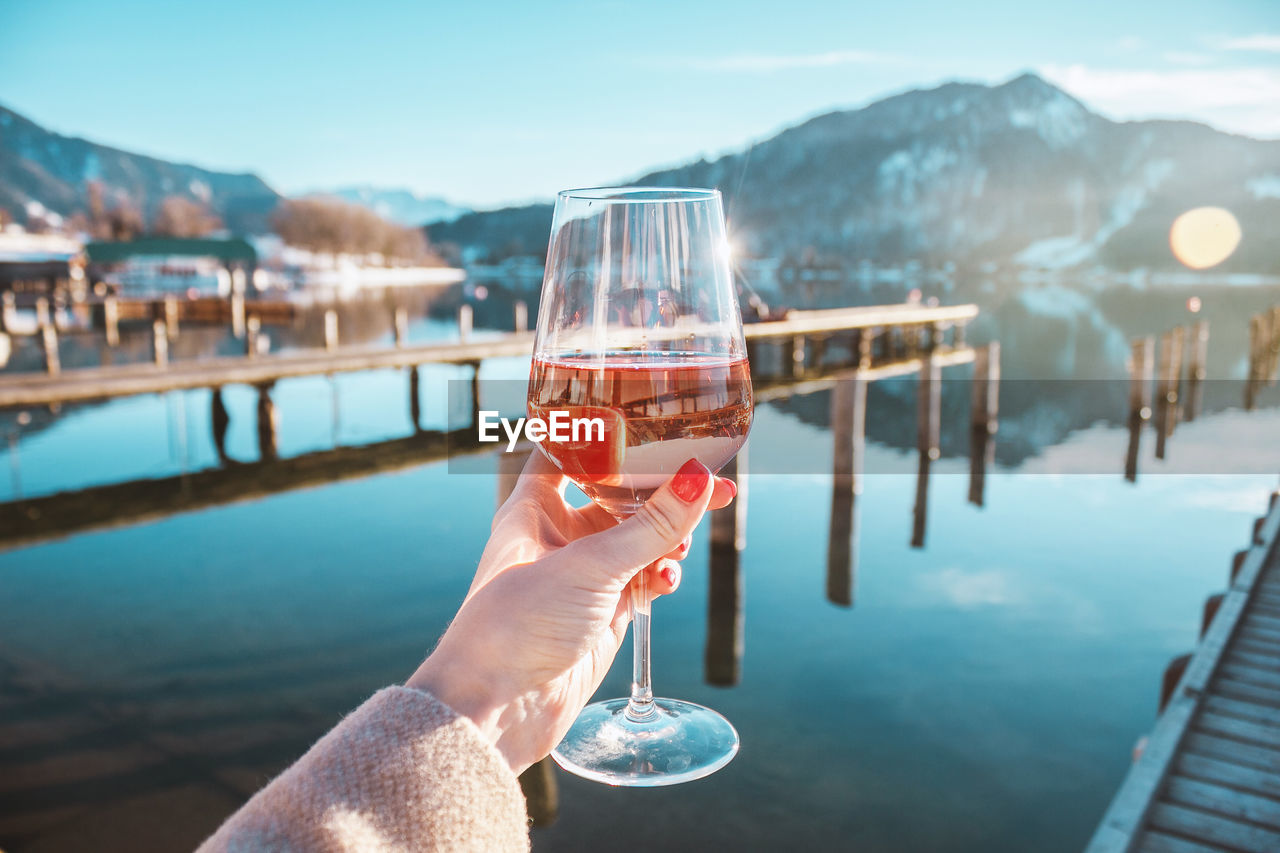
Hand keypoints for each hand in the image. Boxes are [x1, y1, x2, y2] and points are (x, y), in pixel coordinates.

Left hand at [407, 452, 735, 773]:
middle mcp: (557, 535)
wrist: (494, 709)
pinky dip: (661, 576)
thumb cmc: (515, 625)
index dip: (611, 435)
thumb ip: (650, 526)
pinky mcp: (601, 612)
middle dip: (663, 492)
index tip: (657, 424)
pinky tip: (668, 582)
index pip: (572, 450)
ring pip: (637, 539)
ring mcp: (580, 574)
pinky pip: (642, 579)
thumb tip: (702, 480)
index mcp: (533, 506)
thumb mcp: (589, 566)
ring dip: (667, 538)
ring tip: (682, 548)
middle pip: (619, 495)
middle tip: (712, 486)